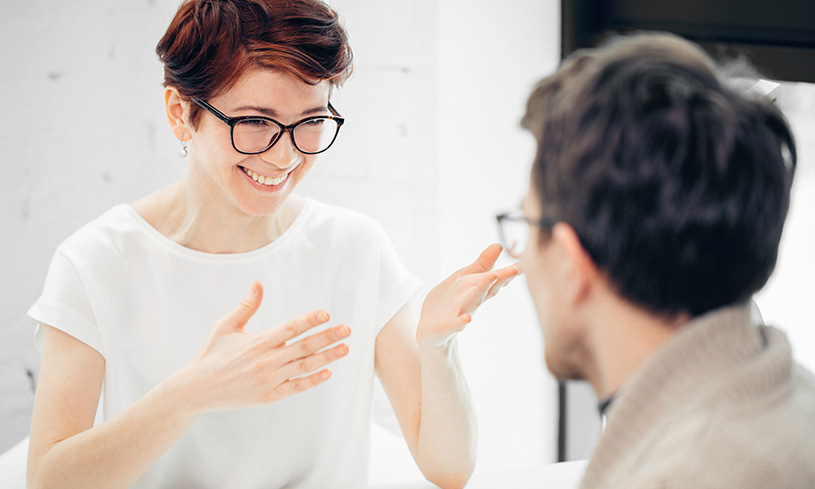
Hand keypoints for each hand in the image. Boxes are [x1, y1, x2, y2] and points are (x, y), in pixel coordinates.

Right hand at [181, 281, 350, 411]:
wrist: (197, 389)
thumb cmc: (212, 354)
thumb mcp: (226, 326)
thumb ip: (246, 305)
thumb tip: (258, 283)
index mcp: (258, 341)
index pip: (290, 328)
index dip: (310, 321)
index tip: (326, 314)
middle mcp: (267, 360)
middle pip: (304, 346)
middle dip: (328, 337)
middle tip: (347, 330)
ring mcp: (269, 379)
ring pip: (304, 366)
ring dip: (327, 357)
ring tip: (345, 349)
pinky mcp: (269, 396)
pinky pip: (296, 387)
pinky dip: (312, 380)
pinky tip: (327, 373)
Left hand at [417, 244, 520, 350]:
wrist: (431, 328)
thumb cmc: (450, 302)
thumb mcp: (464, 278)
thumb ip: (482, 264)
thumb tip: (498, 246)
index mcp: (477, 289)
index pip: (494, 279)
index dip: (507, 272)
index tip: (523, 264)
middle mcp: (472, 301)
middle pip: (488, 289)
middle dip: (500, 278)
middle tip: (515, 268)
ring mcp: (460, 314)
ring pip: (472, 302)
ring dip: (482, 290)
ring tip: (492, 277)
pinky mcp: (447, 327)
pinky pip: (454, 325)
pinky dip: (460, 322)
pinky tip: (467, 319)